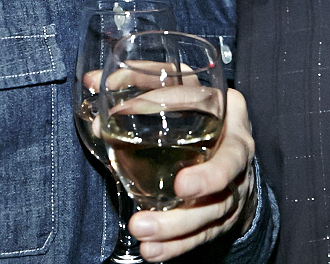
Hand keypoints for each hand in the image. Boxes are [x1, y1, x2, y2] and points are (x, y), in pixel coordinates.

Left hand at [127, 87, 256, 260]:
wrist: (230, 152)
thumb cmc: (194, 115)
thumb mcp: (175, 92)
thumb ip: (138, 84)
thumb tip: (91, 82)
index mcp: (226, 106)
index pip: (203, 99)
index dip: (169, 102)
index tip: (128, 110)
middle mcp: (237, 145)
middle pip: (228, 164)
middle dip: (206, 179)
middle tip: (178, 189)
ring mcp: (236, 184)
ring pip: (216, 207)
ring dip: (178, 223)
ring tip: (142, 228)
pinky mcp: (225, 214)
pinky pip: (203, 233)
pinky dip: (176, 245)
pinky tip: (152, 251)